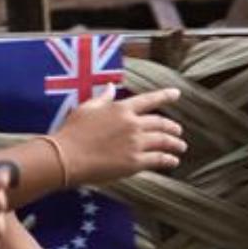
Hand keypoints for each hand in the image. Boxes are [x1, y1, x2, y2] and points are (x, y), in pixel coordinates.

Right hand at [51, 86, 186, 187]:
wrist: (67, 157)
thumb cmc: (72, 132)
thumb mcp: (86, 108)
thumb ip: (102, 98)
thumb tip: (110, 86)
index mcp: (121, 108)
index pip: (149, 100)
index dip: (165, 96)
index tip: (176, 94)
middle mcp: (132, 124)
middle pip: (160, 123)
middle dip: (172, 127)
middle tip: (178, 131)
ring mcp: (135, 143)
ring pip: (163, 141)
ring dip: (175, 144)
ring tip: (180, 147)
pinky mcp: (134, 162)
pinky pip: (158, 159)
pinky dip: (168, 160)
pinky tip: (173, 162)